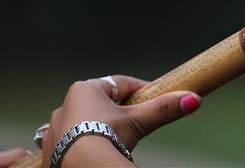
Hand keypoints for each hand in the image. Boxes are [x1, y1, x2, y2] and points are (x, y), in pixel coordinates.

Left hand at [0, 75, 198, 167]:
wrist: (80, 167)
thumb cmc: (105, 137)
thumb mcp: (138, 122)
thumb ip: (164, 109)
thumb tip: (195, 99)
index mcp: (85, 89)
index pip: (120, 84)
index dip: (140, 90)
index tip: (155, 98)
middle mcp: (65, 105)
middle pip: (101, 103)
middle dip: (119, 112)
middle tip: (137, 123)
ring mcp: (54, 129)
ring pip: (84, 123)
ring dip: (99, 129)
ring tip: (116, 142)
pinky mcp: (49, 150)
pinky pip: (70, 142)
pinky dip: (83, 146)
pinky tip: (94, 154)